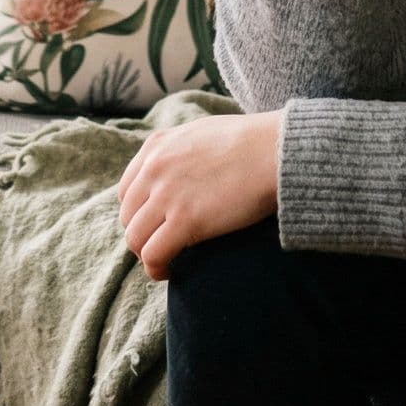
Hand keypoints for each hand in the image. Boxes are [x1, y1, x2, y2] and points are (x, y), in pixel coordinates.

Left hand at [115, 111, 283, 280]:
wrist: (277, 151)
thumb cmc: (254, 143)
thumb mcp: (205, 132)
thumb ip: (184, 150)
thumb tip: (186, 169)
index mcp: (158, 146)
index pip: (128, 189)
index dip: (138, 212)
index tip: (155, 225)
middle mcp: (155, 168)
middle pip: (129, 215)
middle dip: (142, 234)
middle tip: (162, 247)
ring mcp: (167, 194)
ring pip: (135, 238)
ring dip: (146, 254)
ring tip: (165, 263)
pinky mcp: (185, 220)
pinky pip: (153, 253)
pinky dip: (156, 268)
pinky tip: (168, 272)